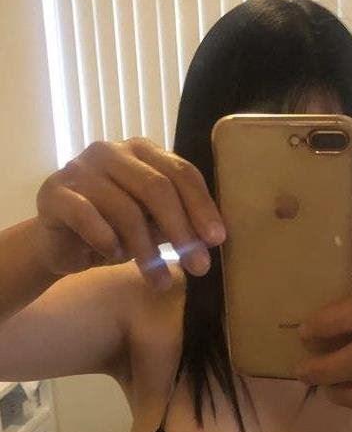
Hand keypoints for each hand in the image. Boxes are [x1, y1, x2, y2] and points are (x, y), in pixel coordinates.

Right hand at [34, 137, 225, 287]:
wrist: (60, 244)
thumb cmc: (113, 230)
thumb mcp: (152, 225)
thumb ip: (178, 221)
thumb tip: (213, 237)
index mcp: (141, 150)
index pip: (181, 172)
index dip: (202, 206)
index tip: (216, 240)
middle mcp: (111, 151)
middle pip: (156, 187)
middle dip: (181, 230)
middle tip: (198, 267)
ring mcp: (80, 168)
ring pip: (125, 207)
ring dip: (146, 250)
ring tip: (159, 281)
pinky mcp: (55, 192)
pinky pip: (87, 215)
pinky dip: (106, 239)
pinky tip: (115, 256)